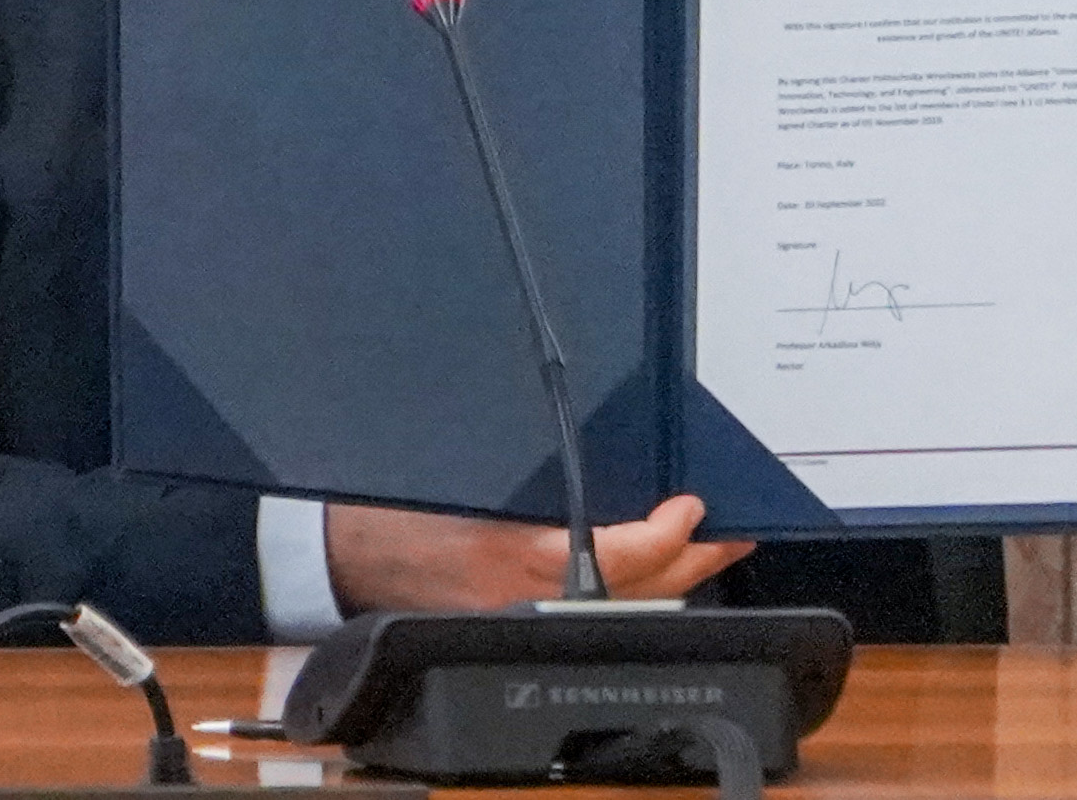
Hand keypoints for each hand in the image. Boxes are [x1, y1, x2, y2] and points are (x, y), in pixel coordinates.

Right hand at [324, 494, 751, 612]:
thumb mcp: (462, 477)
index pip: (619, 558)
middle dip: (695, 561)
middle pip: (640, 592)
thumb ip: (529, 480)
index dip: (665, 537)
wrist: (344, 555)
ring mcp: (528, 620)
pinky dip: (635, 595)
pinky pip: (597, 615)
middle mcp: (532, 599)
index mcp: (518, 554)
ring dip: (676, 580)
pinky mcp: (520, 627)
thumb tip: (600, 450)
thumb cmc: (396, 507)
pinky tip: (657, 575)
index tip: (691, 508)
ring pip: (627, 610)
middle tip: (733, 529)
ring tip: (712, 548)